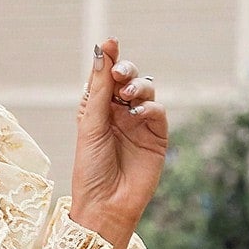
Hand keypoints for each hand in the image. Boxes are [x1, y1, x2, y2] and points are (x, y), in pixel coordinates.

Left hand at [71, 38, 167, 238]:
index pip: (105, 77)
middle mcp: (118, 113)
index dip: (108, 59)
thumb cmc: (90, 169)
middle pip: (127, 79)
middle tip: (119, 74)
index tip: (110, 43)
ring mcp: (138, 124)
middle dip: (125, 71)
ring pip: (145, 91)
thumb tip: (102, 50)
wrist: (105, 205)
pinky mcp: (156, 137)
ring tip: (127, 95)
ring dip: (138, 86)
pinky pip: (157, 112)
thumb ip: (99, 88)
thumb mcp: (90, 125)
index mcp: (97, 109)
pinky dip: (149, 107)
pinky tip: (137, 113)